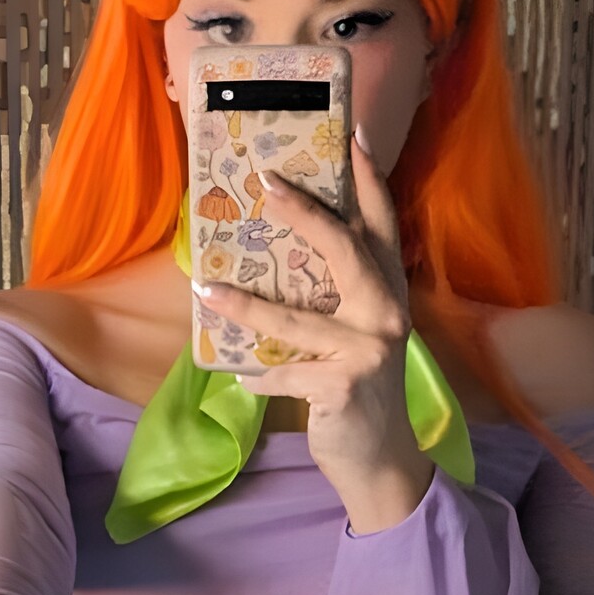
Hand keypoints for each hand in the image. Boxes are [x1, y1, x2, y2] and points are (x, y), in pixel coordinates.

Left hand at [194, 124, 433, 530]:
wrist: (379, 460)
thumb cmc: (355, 392)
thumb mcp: (352, 336)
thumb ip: (328, 300)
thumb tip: (264, 264)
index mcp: (388, 292)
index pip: (380, 226)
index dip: (368, 181)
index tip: (352, 134)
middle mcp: (387, 313)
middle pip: (345, 250)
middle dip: (305, 213)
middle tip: (268, 180)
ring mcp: (369, 349)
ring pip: (296, 318)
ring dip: (245, 306)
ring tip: (205, 289)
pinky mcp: (344, 385)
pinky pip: (284, 372)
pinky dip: (258, 378)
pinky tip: (241, 380)